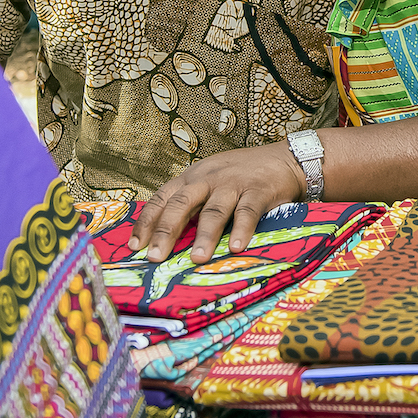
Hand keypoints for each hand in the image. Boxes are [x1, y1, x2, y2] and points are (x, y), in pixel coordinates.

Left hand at [129, 142, 305, 264]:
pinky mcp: (258, 190)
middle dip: (166, 232)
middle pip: (181, 205)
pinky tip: (236, 247)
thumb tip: (167, 237)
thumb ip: (191, 202)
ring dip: (204, 236)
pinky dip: (241, 230)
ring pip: (213, 211)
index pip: (162, 199)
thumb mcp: (209, 181)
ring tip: (197, 258)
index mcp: (191, 178)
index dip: (146, 222)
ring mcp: (232, 184)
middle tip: (155, 257)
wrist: (282, 158)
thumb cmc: (241, 174)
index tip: (134, 246)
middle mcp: (207, 179)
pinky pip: (247, 211)